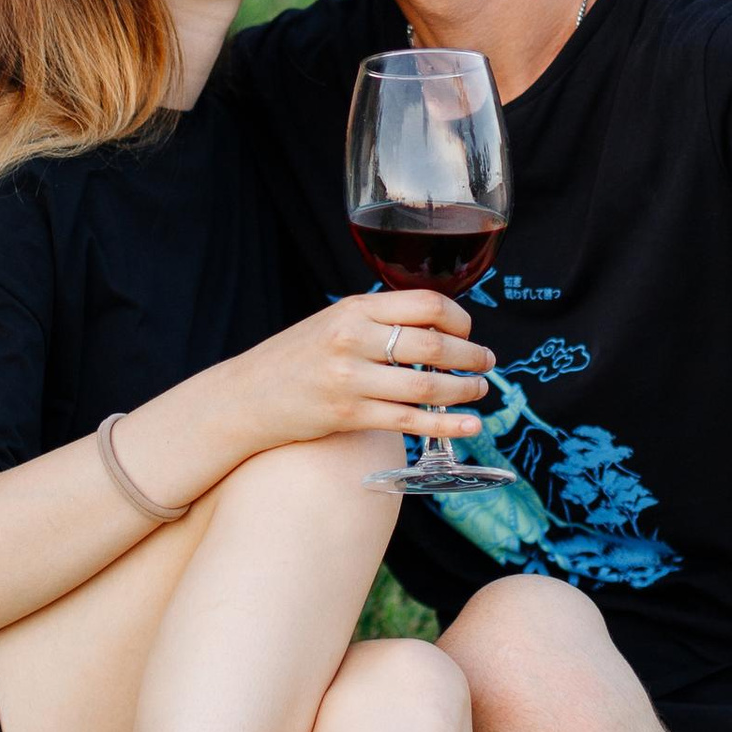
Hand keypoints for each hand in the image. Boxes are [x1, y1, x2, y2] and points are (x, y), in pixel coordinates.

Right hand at [200, 289, 496, 451]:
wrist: (245, 396)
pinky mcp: (348, 416)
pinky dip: (446, 425)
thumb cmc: (294, 359)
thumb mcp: (332, 322)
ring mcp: (350, 379)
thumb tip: (434, 327)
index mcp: (355, 308)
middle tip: (486, 362)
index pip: (426, 304)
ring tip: (479, 392)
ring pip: (425, 386)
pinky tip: (469, 426)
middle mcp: (353, 339)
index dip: (459, 320)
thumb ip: (377, 320)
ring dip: (463, 391)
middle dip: (470, 356)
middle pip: (433, 345)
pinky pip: (409, 421)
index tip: (468, 332)